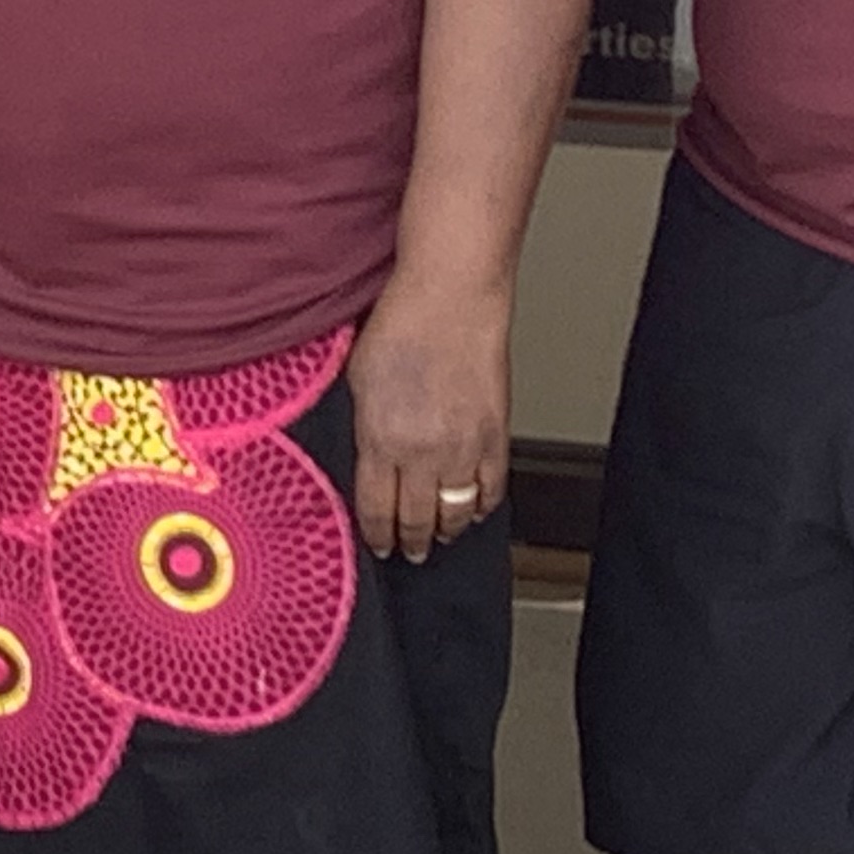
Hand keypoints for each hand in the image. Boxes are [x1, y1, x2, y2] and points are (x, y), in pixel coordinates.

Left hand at [345, 271, 511, 562]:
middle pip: (416, 520)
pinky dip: (482, 506)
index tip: (377, 546)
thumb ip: (362, 423)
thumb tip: (364, 454)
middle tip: (408, 552)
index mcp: (380, 439)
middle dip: (410, 542)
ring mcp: (463, 449)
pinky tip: (474, 509)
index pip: (375, 509)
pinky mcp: (496, 438)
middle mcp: (421, 453)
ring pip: (456, 512)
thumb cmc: (400, 326)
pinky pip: (492, 490)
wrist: (451, 301)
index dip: (377, 535)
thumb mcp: (357, 378)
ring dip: (447, 530)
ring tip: (440, 537)